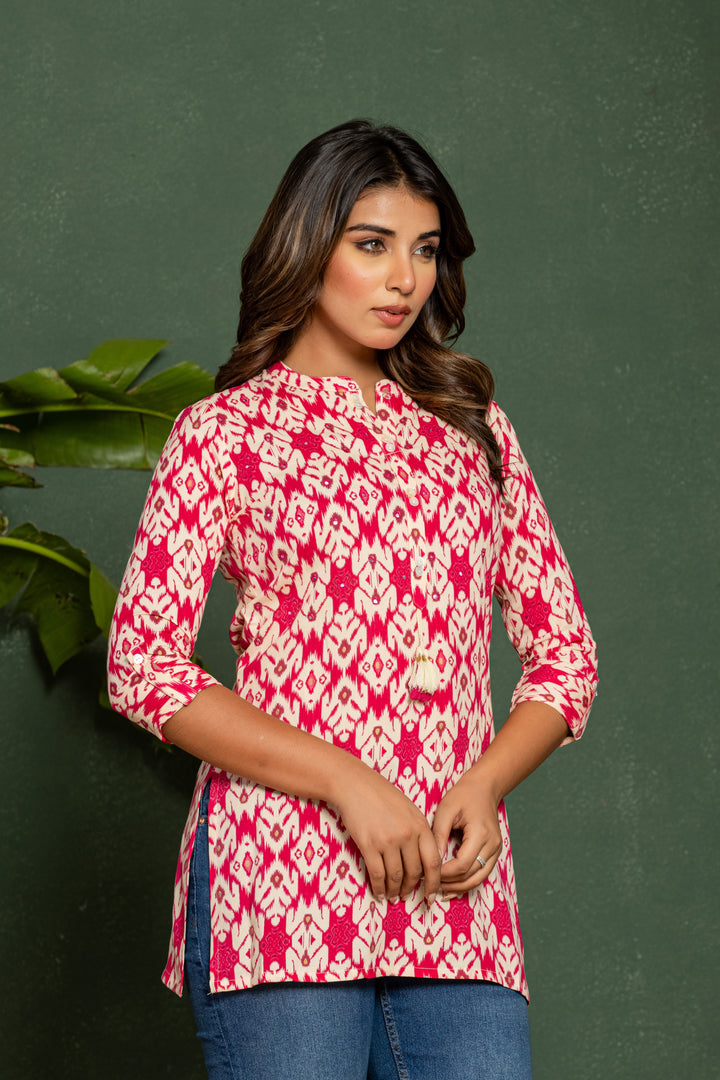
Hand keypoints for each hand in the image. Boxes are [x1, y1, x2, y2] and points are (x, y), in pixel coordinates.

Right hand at [332, 761, 441, 904]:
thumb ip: (419, 833)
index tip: (431, 895)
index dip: (433, 883)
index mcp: (420, 826)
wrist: (355, 785)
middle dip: (411, 888)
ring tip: (393, 897)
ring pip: (396, 877)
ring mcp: (388, 841)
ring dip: (394, 891)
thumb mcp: (409, 810)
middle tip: (407, 896)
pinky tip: (379, 893)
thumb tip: (422, 862)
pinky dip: (378, 887)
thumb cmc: (383, 796)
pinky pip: (377, 874)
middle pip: (414, 872)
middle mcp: (407, 835)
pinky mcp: (369, 845)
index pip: (433, 862)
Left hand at [432, 770, 502, 895]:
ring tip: (439, 888)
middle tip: (430, 884)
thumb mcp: (446, 810)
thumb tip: (430, 860)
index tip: (427, 873)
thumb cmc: (463, 795)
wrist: (484, 788)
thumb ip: (438, 835)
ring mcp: (496, 850)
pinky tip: (452, 885)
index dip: (444, 873)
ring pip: (478, 879)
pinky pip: (481, 873)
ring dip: (459, 887)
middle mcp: (492, 845)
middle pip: (471, 875)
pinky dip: (467, 881)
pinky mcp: (494, 852)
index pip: (462, 864)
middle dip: (450, 883)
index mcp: (481, 833)